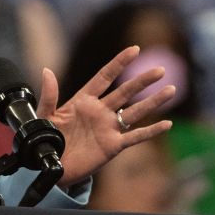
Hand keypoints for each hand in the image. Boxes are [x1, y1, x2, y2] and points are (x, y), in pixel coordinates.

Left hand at [36, 46, 174, 187]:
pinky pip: (135, 137)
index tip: (134, 49)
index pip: (104, 77)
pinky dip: (151, 131)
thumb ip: (49, 95)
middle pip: (125, 92)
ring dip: (153, 102)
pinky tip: (166, 124)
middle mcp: (100, 112)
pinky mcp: (113, 145)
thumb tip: (47, 71)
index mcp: (83, 101)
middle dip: (142, 81)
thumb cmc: (46, 139)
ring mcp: (108, 128)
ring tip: (170, 90)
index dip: (119, 63)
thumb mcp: (45, 116)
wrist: (49, 166)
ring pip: (135, 112)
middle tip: (160, 69)